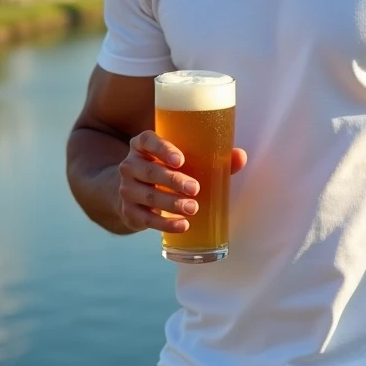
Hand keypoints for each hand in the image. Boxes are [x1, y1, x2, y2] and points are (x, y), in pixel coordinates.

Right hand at [117, 129, 246, 233]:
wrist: (136, 193)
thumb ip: (211, 156)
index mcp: (143, 145)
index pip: (147, 140)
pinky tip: (183, 225)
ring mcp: (126, 189)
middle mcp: (130, 165)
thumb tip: (240, 156)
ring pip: (148, 196)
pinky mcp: (128, 211)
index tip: (180, 160)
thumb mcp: (183, 160)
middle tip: (195, 189)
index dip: (162, 148)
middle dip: (173, 181)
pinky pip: (146, 219)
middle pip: (149, 171)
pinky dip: (165, 224)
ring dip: (171, 203)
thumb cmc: (167, 169)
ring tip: (193, 208)